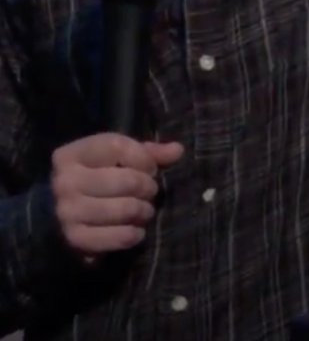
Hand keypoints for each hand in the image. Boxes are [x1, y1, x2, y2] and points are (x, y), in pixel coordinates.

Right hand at [51, 133, 183, 256]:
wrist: (53, 214)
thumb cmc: (94, 177)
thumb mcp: (115, 157)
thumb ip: (147, 152)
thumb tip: (177, 150)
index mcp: (73, 154)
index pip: (118, 146)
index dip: (144, 158)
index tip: (151, 168)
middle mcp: (65, 181)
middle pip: (126, 180)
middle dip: (148, 187)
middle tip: (150, 192)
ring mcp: (67, 212)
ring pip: (124, 209)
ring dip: (143, 211)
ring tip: (145, 210)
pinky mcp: (74, 239)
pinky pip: (115, 237)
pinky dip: (132, 235)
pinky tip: (136, 231)